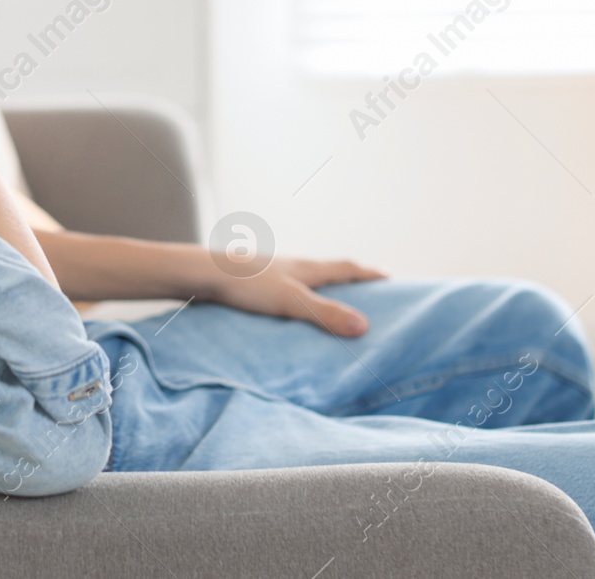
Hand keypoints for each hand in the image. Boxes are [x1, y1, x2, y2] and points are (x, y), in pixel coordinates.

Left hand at [206, 256, 387, 336]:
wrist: (204, 274)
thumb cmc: (248, 284)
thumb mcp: (292, 302)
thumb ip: (326, 314)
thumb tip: (365, 326)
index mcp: (308, 268)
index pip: (347, 268)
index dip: (370, 274)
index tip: (390, 278)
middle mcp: (294, 267)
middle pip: (330, 272)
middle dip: (350, 283)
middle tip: (369, 295)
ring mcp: (274, 274)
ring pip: (308, 282)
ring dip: (324, 292)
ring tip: (334, 308)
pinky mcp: (257, 286)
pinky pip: (289, 292)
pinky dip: (301, 302)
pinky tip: (293, 316)